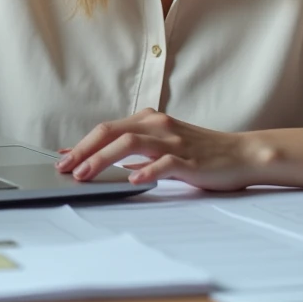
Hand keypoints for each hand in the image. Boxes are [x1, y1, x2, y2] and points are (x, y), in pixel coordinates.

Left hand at [55, 108, 262, 190]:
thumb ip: (133, 150)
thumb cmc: (200, 152)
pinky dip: (146, 170)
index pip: (107, 128)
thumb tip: (98, 159)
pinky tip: (131, 180)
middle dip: (84, 150)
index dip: (82, 143)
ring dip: (103, 159)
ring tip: (85, 175)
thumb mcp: (163, 145)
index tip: (61, 158)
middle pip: (112, 131)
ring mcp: (174, 142)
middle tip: (65, 168)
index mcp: (150, 121)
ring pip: (131, 143)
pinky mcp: (190, 160)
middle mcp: (158, 126)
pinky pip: (164, 163)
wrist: (241, 154)